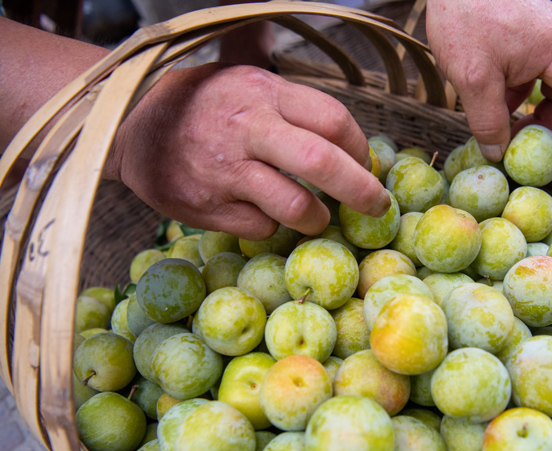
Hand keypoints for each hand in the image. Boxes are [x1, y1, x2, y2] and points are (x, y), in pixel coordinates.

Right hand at [108, 63, 389, 239]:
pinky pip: (260, 225)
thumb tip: (332, 113)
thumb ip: (289, 96)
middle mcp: (248, 129)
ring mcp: (226, 170)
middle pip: (323, 162)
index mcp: (264, 93)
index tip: (368, 165)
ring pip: (295, 205)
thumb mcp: (244, 81)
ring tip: (317, 217)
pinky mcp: (206, 205)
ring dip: (317, 218)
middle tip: (377, 207)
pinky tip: (263, 213)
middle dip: (361, 190)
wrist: (130, 126)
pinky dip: (271, 225)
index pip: (333, 120)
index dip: (361, 148)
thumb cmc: (203, 105)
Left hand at [426, 0, 551, 161]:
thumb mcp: (472, 78)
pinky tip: (491, 100)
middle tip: (526, 146)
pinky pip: (536, 71)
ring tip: (502, 126)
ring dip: (535, 110)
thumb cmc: (463, 15)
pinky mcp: (528, 34)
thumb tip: (498, 153)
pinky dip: (520, 92)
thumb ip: (487, 121)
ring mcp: (546, 36)